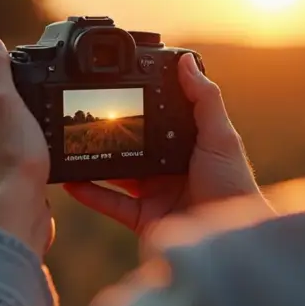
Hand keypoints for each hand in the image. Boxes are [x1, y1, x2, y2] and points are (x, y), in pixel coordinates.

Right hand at [63, 54, 269, 235]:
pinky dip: (89, 192)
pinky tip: (70, 179)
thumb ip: (204, 100)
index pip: (161, 119)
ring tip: (72, 143)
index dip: (142, 104)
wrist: (230, 243)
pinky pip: (109, 202)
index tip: (119, 86)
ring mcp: (154, 194)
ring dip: (95, 161)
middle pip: (134, 145)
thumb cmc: (234, 189)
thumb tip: (186, 62)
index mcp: (189, 146)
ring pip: (117, 173)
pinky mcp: (142, 219)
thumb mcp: (221, 137)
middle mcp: (170, 169)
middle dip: (112, 132)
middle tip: (86, 114)